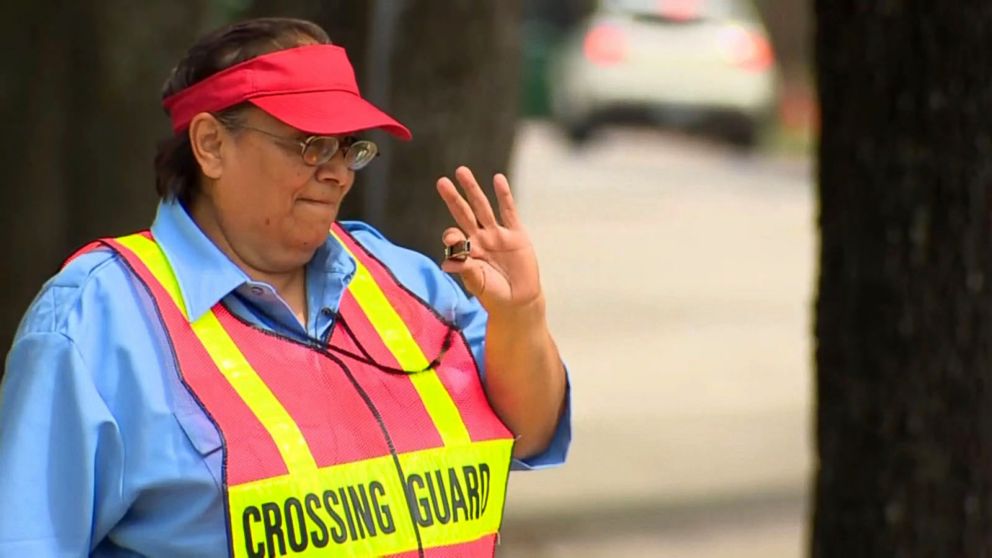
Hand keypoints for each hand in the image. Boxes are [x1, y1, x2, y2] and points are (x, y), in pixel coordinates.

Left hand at [436, 166, 542, 313]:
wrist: (518, 302)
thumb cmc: (494, 294)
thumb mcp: (478, 283)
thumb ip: (466, 269)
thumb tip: (447, 262)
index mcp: (467, 251)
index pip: (454, 236)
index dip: (452, 235)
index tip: (452, 241)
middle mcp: (480, 239)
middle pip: (464, 213)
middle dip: (453, 198)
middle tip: (441, 182)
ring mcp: (498, 235)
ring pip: (482, 207)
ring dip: (473, 189)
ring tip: (461, 171)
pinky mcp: (516, 235)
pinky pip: (508, 211)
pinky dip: (504, 195)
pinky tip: (498, 179)